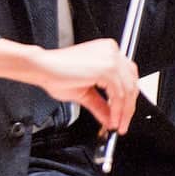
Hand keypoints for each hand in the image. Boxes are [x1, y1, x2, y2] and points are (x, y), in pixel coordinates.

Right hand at [0, 37, 138, 134]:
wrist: (42, 68)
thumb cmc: (56, 74)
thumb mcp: (85, 93)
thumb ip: (101, 105)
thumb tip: (111, 119)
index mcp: (107, 51)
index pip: (128, 76)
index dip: (128, 98)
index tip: (123, 115)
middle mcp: (111, 51)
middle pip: (132, 83)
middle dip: (128, 108)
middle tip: (122, 124)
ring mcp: (111, 58)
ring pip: (128, 90)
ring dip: (124, 112)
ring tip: (117, 125)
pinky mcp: (107, 68)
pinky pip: (119, 94)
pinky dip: (117, 110)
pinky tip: (111, 119)